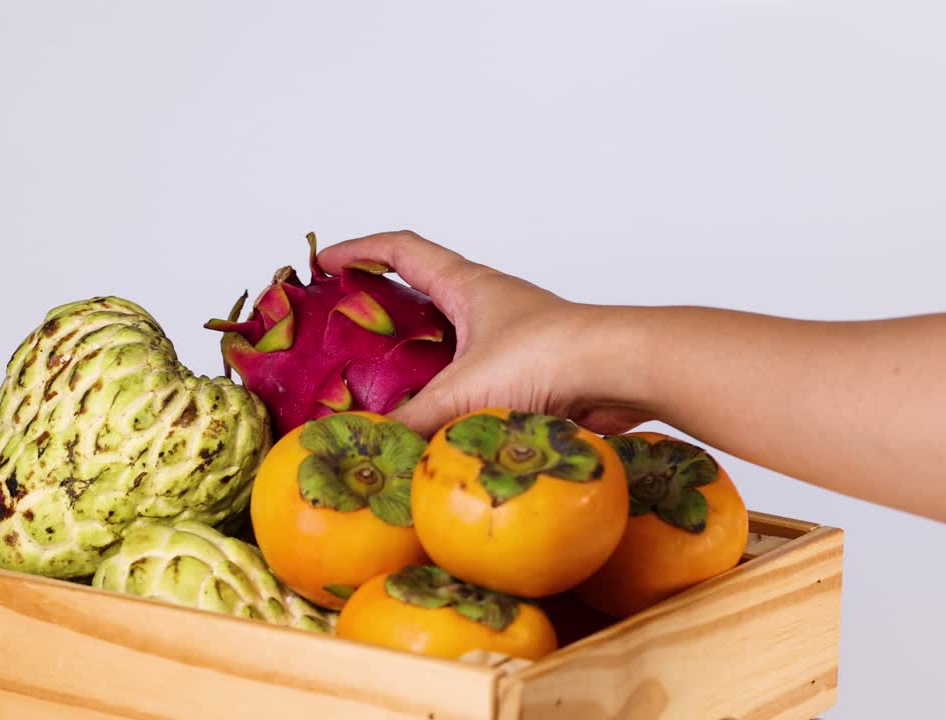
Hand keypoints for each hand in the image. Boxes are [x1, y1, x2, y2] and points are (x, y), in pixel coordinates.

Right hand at [317, 231, 651, 436]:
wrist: (621, 373)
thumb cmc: (550, 355)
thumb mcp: (465, 389)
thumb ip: (413, 421)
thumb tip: (372, 449)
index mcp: (466, 285)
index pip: (401, 250)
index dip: (359, 251)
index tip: (324, 264)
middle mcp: (488, 306)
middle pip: (422, 295)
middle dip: (381, 311)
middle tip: (343, 335)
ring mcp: (510, 340)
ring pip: (450, 345)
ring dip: (416, 363)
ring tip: (377, 394)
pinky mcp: (530, 377)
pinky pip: (475, 384)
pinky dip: (449, 400)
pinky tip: (431, 430)